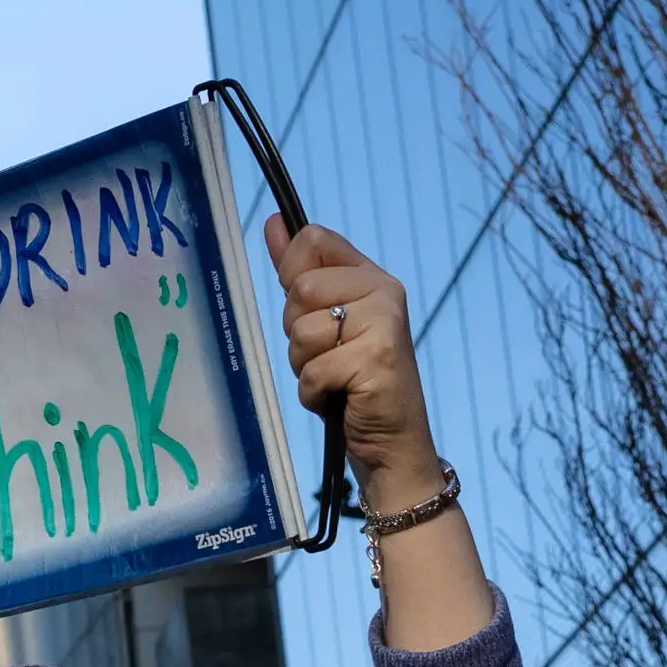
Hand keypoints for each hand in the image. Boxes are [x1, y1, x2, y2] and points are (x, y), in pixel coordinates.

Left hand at [268, 218, 489, 648]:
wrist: (392, 445)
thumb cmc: (352, 382)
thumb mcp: (322, 321)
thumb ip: (299, 271)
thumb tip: (274, 221)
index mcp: (371, 275)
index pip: (313, 240)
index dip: (295, 277)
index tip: (314, 312)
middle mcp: (384, 291)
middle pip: (299, 289)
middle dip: (298, 332)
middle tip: (330, 357)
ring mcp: (384, 325)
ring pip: (302, 330)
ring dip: (305, 365)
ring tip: (335, 379)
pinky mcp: (377, 360)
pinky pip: (311, 369)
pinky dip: (314, 394)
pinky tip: (340, 400)